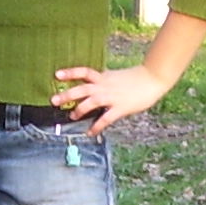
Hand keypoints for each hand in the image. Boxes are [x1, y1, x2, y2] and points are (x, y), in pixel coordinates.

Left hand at [51, 64, 171, 133]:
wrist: (152, 78)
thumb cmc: (134, 79)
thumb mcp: (115, 77)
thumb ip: (103, 81)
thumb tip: (91, 88)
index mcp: (103, 77)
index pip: (84, 72)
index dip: (70, 73)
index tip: (56, 75)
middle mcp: (105, 86)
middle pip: (82, 88)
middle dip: (67, 95)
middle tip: (53, 101)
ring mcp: (112, 97)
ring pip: (91, 101)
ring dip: (79, 110)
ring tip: (71, 117)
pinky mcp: (120, 107)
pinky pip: (106, 118)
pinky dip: (97, 126)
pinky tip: (90, 133)